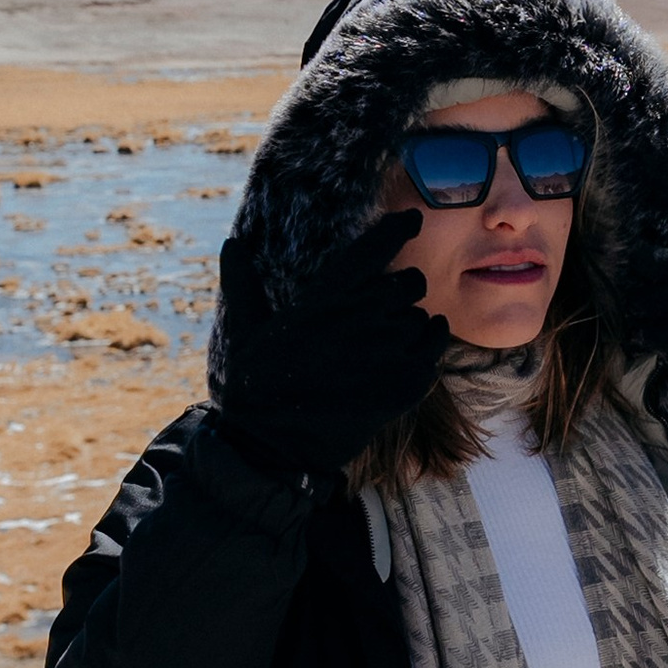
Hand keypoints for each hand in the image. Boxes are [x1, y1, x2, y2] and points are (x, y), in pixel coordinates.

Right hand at [209, 211, 444, 477]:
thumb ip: (242, 284)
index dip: (397, 228)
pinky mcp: (406, 383)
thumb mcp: (243, 332)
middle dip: (401, 288)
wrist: (276, 447)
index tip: (410, 220)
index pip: (373, 248)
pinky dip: (429, 342)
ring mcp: (388, 351)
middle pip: (409, 281)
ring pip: (422, 315)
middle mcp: (362, 318)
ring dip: (411, 321)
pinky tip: (412, 351)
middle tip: (384, 306)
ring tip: (389, 339)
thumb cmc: (256, 388)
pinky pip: (435, 345)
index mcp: (324, 299)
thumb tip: (231, 243)